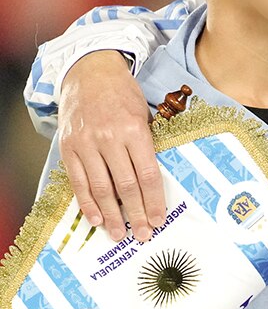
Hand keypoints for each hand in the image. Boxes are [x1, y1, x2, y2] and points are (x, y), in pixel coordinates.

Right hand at [58, 51, 163, 241]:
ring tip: (118, 234)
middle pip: (126, 186)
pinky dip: (86, 203)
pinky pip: (78, 181)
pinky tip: (96, 219)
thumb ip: (148, 145)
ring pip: (100, 188)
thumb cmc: (124, 95)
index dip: (154, 201)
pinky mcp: (68, 147)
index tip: (159, 220)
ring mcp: (86, 144)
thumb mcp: (145, 115)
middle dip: (135, 214)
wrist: (89, 73)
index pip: (148, 175)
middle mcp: (109, 138)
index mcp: (134, 131)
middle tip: (142, 235)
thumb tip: (156, 181)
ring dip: (110, 215)